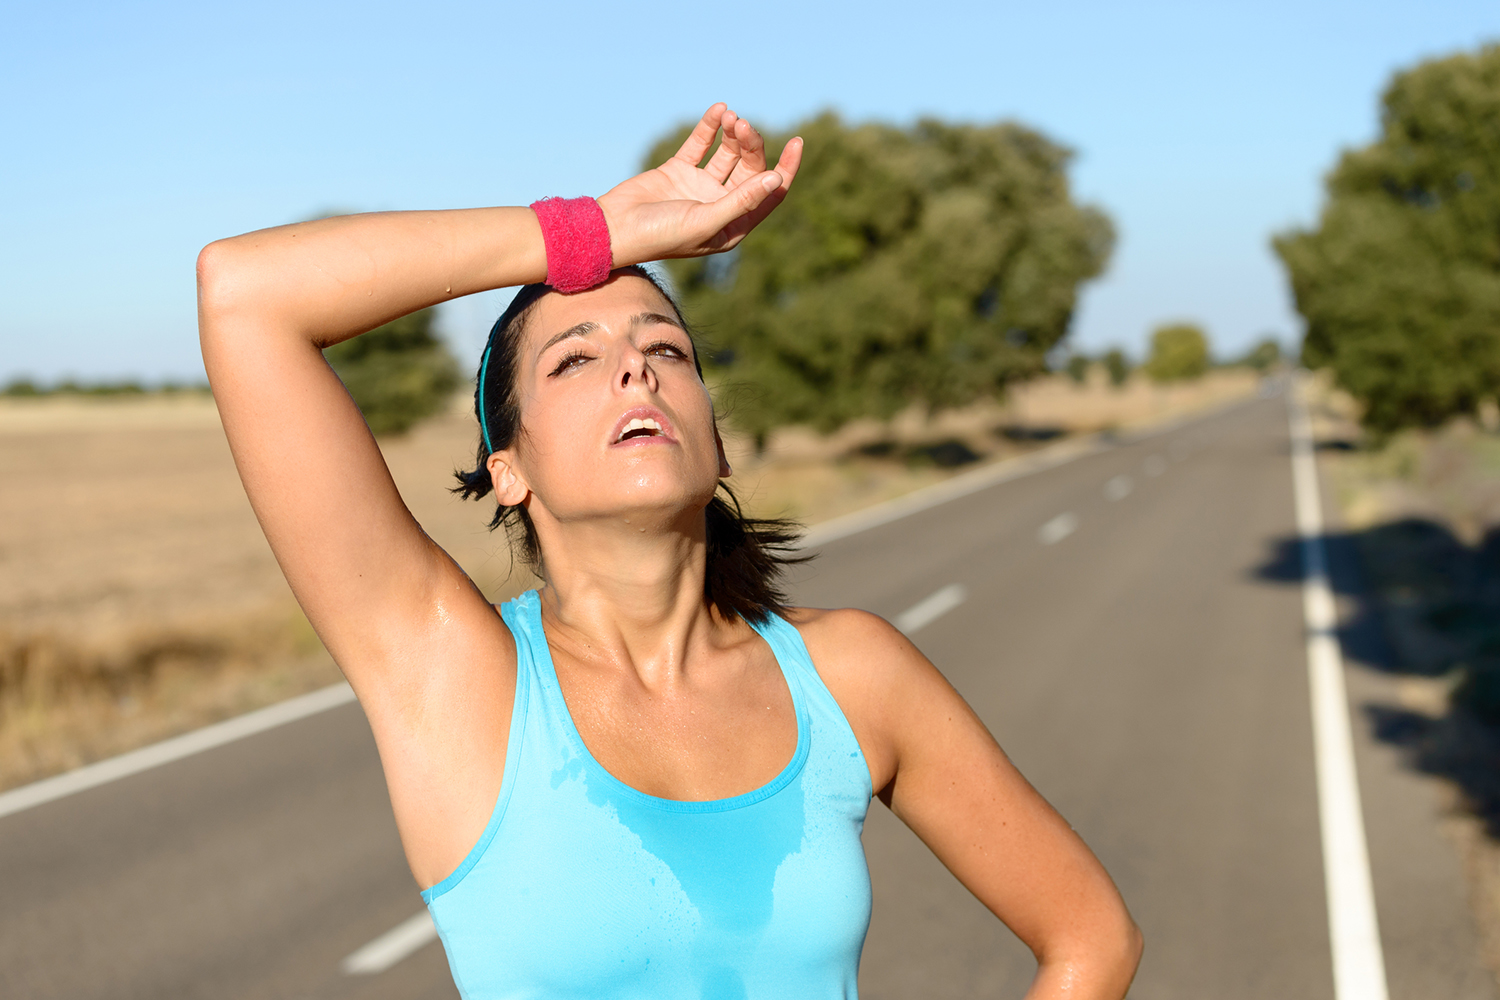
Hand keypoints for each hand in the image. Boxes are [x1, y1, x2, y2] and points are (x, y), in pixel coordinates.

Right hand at [596, 104, 802, 264]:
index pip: (770, 193)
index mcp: (734, 225)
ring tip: (731, 117)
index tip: (797, 141)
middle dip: (751, 144)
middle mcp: (721, 205)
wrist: (615, 229)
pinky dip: (710, 127)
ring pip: (727, 153)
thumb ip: (741, 200)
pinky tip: (719, 110)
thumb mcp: (706, 221)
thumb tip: (775, 178)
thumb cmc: (661, 235)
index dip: (785, 168)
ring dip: (733, 133)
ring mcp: (700, 187)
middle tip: (743, 125)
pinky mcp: (679, 171)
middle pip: (749, 168)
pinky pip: (701, 144)